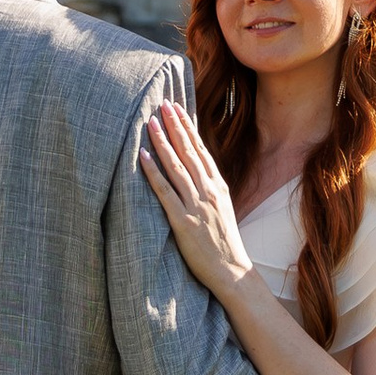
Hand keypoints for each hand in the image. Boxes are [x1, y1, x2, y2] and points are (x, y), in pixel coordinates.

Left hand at [141, 103, 256, 298]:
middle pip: (188, 151)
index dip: (188, 128)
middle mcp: (208, 190)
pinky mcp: (183, 221)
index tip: (178, 109)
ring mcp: (196, 205)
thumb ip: (210, 189)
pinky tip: (143, 157)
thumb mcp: (223, 208)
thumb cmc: (225, 242)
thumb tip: (197, 173)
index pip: (201, 150)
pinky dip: (153, 172)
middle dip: (175, 125)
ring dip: (162, 142)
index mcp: (218, 186)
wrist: (233, 270)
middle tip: (163, 104)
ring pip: (176, 166)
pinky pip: (164, 192)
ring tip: (150, 122)